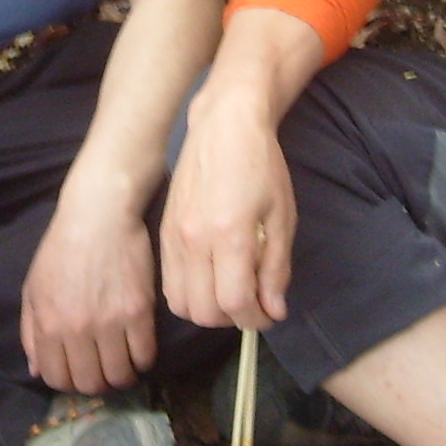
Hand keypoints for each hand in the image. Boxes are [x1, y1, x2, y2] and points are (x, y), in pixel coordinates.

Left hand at [22, 192, 159, 395]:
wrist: (99, 215)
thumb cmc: (61, 249)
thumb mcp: (33, 288)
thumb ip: (30, 332)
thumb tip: (36, 371)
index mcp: (48, 325)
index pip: (56, 379)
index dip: (67, 382)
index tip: (77, 373)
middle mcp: (78, 330)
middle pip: (90, 383)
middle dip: (95, 384)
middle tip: (101, 371)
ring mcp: (110, 323)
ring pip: (120, 376)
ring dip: (121, 377)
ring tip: (123, 365)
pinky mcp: (139, 312)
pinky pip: (145, 356)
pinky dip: (143, 361)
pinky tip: (138, 351)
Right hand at [160, 91, 295, 331]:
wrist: (224, 126)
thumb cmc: (261, 166)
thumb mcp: (282, 216)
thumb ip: (276, 268)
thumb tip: (273, 310)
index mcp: (230, 234)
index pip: (235, 302)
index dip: (256, 319)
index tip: (270, 314)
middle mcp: (194, 240)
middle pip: (205, 311)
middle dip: (233, 319)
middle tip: (253, 304)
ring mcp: (173, 237)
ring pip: (181, 303)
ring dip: (208, 311)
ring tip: (231, 294)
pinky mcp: (163, 233)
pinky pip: (169, 283)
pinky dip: (190, 294)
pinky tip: (211, 280)